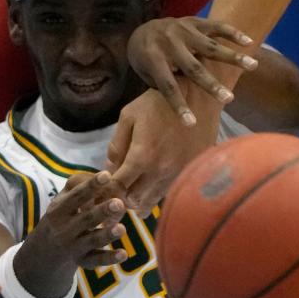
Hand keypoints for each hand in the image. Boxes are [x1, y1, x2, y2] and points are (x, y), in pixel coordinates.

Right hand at [20, 171, 128, 293]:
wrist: (44, 252)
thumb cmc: (60, 218)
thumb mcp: (61, 202)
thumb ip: (77, 187)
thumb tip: (100, 171)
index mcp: (59, 210)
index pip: (76, 196)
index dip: (91, 186)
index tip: (107, 175)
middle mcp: (65, 229)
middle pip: (86, 219)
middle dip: (102, 211)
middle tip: (119, 203)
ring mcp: (74, 246)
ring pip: (92, 240)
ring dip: (107, 235)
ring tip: (122, 228)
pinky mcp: (83, 260)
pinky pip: (97, 260)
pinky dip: (110, 258)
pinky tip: (124, 254)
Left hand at [106, 87, 219, 209]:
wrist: (196, 97)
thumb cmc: (157, 103)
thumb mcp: (129, 117)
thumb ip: (117, 145)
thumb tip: (109, 169)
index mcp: (142, 156)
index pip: (117, 186)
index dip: (106, 190)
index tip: (102, 188)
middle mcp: (159, 171)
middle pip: (133, 200)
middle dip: (121, 198)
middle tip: (116, 190)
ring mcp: (176, 174)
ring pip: (152, 201)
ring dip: (139, 199)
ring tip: (131, 192)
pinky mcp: (189, 172)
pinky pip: (167, 192)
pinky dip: (155, 192)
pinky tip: (150, 185)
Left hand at [127, 16, 256, 124]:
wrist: (142, 29)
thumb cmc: (146, 61)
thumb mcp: (146, 74)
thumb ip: (165, 84)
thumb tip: (188, 101)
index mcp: (153, 58)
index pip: (168, 86)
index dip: (179, 105)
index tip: (192, 124)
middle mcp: (169, 43)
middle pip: (193, 67)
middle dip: (211, 84)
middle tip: (228, 100)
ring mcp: (183, 30)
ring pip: (210, 46)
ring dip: (232, 57)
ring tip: (253, 66)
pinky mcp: (194, 21)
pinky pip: (216, 26)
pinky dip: (233, 34)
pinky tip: (249, 43)